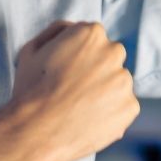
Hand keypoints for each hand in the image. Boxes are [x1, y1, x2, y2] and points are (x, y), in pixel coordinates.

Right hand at [4, 20, 138, 160]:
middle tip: (75, 91)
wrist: (35, 131)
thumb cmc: (29, 90)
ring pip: (118, 84)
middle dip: (97, 71)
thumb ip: (58, 32)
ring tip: (79, 109)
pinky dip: (111, 114)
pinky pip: (123, 108)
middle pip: (110, 59)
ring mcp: (124, 81)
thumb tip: (73, 29)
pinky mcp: (130, 107)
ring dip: (105, 93)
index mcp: (92, 33)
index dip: (78, 57)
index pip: (93, 39)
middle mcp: (114, 52)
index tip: (68, 72)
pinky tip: (89, 121)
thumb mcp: (32, 49)